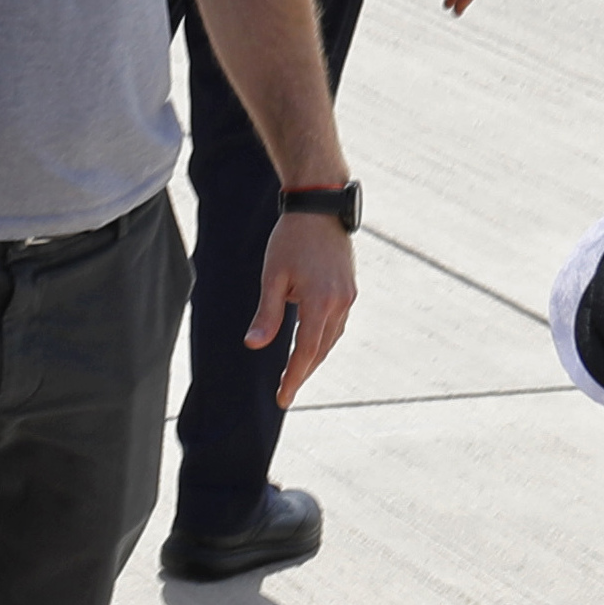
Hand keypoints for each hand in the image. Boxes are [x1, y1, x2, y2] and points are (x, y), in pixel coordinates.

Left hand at [249, 212, 355, 408]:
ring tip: (296, 372)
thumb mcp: (273, 277)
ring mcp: (348, 296)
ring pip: (331, 339)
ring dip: (314, 357)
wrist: (320, 206)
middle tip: (285, 392)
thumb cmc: (291, 238)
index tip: (282, 398)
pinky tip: (310, 343)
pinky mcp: (350, 289)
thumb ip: (266, 315)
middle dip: (303, 373)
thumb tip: (254, 345)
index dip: (294, 378)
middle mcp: (340, 302)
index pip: (306, 352)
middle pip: (321, 350)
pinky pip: (337, 324)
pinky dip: (323, 338)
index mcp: (320, 302)